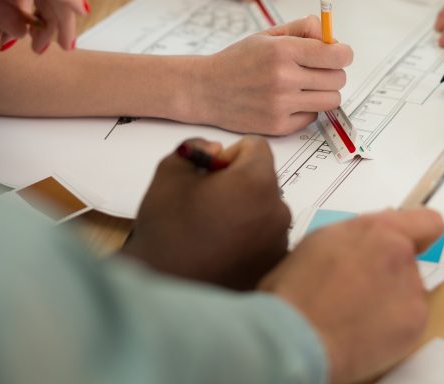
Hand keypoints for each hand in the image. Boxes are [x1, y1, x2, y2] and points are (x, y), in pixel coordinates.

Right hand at [122, 136, 290, 289]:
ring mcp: (279, 242)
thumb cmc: (167, 232)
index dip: (229, 155)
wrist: (164, 295)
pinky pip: (267, 238)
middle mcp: (278, 210)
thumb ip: (195, 148)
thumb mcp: (170, 173)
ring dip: (245, 212)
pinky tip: (222, 252)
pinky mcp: (274, 267)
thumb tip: (215, 150)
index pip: (256, 147)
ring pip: (265, 210)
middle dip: (238, 184)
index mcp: (256, 181)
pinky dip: (249, 239)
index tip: (209, 174)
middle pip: (262, 179)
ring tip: (212, 232)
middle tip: (206, 204)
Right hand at [184, 16, 352, 134]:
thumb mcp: (266, 36)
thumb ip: (301, 29)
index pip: (335, 55)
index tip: (341, 53)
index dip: (344, 53)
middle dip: (334, 72)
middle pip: (338, 78)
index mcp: (282, 51)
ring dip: (325, 92)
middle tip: (319, 69)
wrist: (205, 90)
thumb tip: (330, 35)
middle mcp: (283, 78)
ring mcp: (281, 105)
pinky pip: (313, 118)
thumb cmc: (237, 61)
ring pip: (331, 100)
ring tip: (308, 85)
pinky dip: (307, 109)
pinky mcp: (278, 126)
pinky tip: (291, 101)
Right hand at [260, 208, 443, 383]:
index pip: (427, 222)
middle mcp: (401, 253)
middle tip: (356, 287)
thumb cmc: (297, 284)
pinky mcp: (415, 323)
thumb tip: (377, 237)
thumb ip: (358, 234)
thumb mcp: (322, 240)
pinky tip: (363, 331)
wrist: (296, 335)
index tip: (407, 244)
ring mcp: (412, 289)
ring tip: (354, 313)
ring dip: (389, 297)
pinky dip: (391, 324)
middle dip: (388, 269)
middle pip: (408, 259)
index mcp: (379, 228)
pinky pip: (408, 317)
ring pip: (408, 289)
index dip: (419, 233)